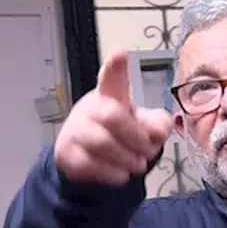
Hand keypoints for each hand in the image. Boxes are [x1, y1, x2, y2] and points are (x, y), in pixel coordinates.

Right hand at [54, 48, 172, 185]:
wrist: (90, 157)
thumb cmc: (122, 132)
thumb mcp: (144, 125)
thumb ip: (157, 124)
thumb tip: (159, 130)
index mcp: (111, 96)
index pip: (112, 78)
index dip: (116, 67)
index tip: (120, 54)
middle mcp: (90, 109)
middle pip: (112, 115)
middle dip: (136, 137)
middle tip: (148, 150)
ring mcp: (75, 130)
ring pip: (101, 143)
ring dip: (127, 158)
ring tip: (137, 163)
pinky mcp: (68, 154)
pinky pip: (91, 165)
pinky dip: (113, 173)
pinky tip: (121, 173)